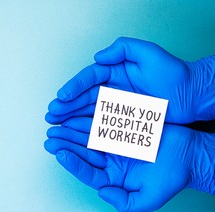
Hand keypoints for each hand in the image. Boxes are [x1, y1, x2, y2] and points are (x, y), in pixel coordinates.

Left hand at [44, 118, 213, 211]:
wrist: (189, 155)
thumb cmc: (171, 178)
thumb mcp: (149, 198)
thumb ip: (125, 202)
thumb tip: (103, 193)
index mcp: (113, 178)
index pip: (88, 172)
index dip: (73, 163)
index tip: (59, 154)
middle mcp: (110, 161)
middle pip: (83, 152)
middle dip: (66, 144)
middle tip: (50, 137)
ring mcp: (115, 144)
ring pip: (88, 137)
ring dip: (72, 131)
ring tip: (56, 125)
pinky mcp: (122, 128)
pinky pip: (102, 123)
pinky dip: (89, 119)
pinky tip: (75, 115)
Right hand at [46, 37, 214, 124]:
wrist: (190, 95)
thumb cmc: (173, 74)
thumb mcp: (150, 53)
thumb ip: (123, 49)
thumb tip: (99, 57)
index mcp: (114, 72)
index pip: (89, 78)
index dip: (74, 86)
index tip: (62, 95)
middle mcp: (112, 88)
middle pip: (83, 97)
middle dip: (66, 106)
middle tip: (51, 113)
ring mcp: (115, 105)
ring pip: (88, 112)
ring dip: (70, 118)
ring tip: (54, 124)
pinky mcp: (121, 119)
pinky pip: (100, 124)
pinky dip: (85, 129)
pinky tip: (72, 132)